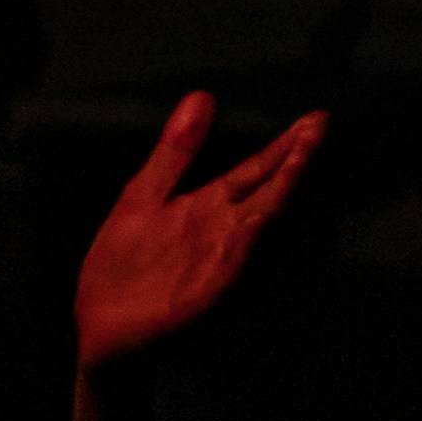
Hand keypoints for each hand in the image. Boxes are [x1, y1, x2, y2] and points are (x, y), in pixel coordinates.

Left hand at [73, 93, 323, 364]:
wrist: (102, 325)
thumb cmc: (124, 263)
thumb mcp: (145, 195)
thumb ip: (175, 152)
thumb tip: (202, 95)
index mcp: (205, 204)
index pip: (253, 169)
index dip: (283, 145)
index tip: (313, 118)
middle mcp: (219, 228)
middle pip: (263, 187)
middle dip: (292, 157)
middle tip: (320, 124)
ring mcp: (214, 256)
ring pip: (254, 217)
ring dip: (277, 189)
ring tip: (301, 156)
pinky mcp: (200, 286)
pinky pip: (227, 260)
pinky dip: (244, 238)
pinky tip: (258, 216)